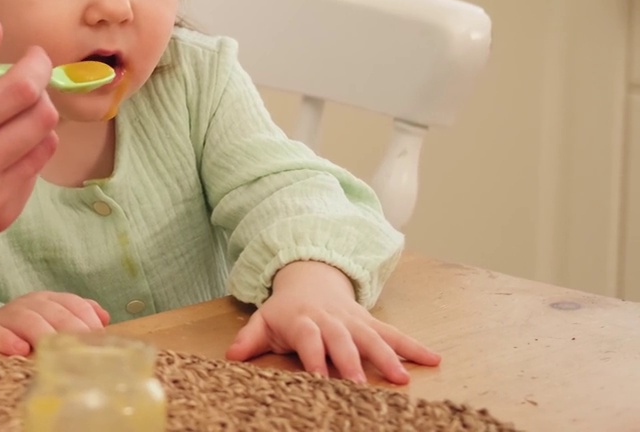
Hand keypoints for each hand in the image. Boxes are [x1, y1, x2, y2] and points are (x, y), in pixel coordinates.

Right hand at [0, 18, 59, 244]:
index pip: (19, 91)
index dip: (36, 66)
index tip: (33, 57)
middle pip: (42, 118)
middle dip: (39, 93)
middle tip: (21, 88)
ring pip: (46, 145)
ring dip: (36, 124)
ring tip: (9, 121)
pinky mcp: (0, 219)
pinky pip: (36, 173)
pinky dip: (27, 154)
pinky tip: (0, 153)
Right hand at [0, 292, 110, 356]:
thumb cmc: (26, 333)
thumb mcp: (52, 322)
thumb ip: (78, 317)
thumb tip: (105, 318)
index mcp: (47, 301)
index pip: (71, 303)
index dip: (86, 318)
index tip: (97, 336)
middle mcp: (29, 305)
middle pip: (53, 312)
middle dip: (70, 327)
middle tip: (81, 347)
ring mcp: (7, 317)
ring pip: (27, 320)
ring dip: (42, 333)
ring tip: (53, 348)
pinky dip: (8, 341)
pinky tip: (20, 350)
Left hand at [225, 261, 441, 383]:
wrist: (310, 277)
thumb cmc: (285, 309)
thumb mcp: (263, 320)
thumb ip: (249, 338)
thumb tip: (230, 356)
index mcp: (303, 321)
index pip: (309, 340)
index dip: (314, 359)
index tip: (320, 380)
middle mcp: (331, 320)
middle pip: (343, 341)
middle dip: (352, 363)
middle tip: (361, 386)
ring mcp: (354, 321)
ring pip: (373, 338)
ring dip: (388, 357)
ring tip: (402, 379)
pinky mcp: (371, 322)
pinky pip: (395, 334)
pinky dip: (414, 346)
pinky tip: (434, 359)